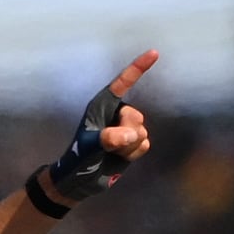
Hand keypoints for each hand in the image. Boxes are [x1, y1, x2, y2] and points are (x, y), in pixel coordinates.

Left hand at [33, 52, 157, 207]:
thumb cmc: (79, 157)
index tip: (154, 53)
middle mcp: (116, 113)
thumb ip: (109, 138)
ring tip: (110, 153)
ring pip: (142, 132)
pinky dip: (133, 154)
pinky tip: (119, 158)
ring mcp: (125, 128)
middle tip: (109, 145)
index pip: (123, 83)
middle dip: (126, 133)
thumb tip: (131, 135)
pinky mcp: (133, 143)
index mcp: (102, 105)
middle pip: (136, 117)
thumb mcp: (90, 146)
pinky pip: (144, 145)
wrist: (82, 180)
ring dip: (128, 147)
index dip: (138, 68)